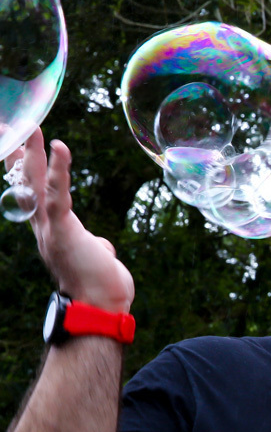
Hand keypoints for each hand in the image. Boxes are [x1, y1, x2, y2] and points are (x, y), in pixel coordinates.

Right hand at [6, 129, 133, 311]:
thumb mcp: (95, 259)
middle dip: (16, 153)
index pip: (30, 192)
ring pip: (35, 184)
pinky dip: (58, 170)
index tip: (14, 145)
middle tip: (8, 125)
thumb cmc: (100, 285)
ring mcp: (50, 228)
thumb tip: (100, 248)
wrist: (100, 306)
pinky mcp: (63, 229)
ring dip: (32, 154)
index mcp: (50, 230)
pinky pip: (57, 194)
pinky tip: (59, 147)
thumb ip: (92, 246)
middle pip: (24, 183)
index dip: (21, 169)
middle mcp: (43, 227)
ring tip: (32, 126)